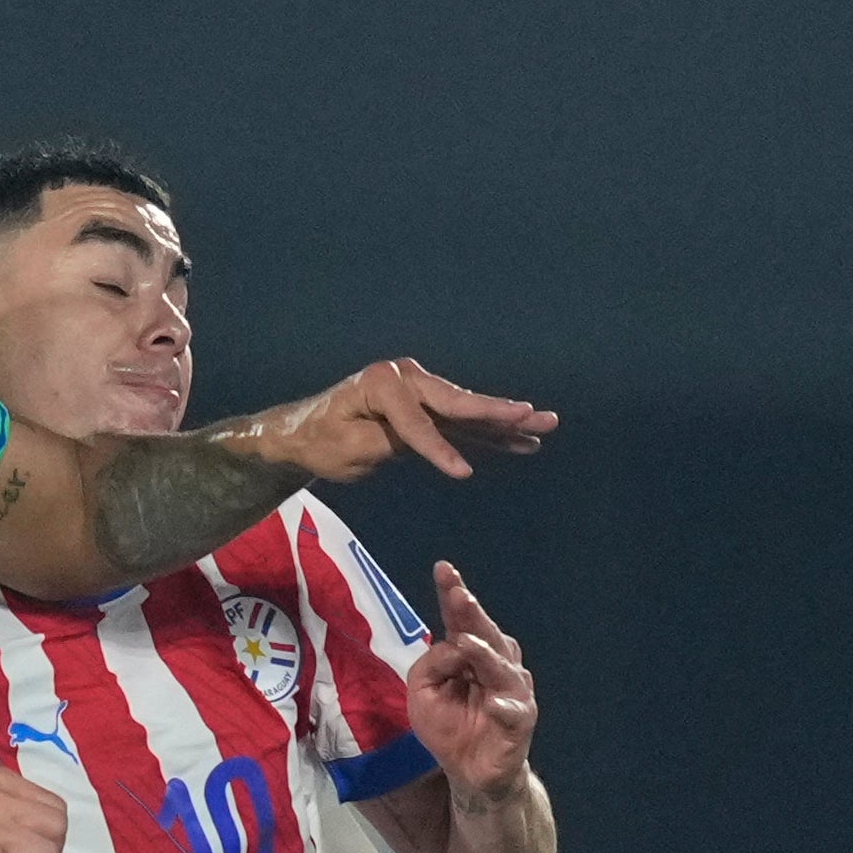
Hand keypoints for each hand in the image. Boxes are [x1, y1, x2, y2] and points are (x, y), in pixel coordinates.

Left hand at [239, 360, 553, 486]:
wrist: (306, 431)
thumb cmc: (321, 440)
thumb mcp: (347, 447)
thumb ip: (388, 441)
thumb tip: (429, 441)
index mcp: (382, 382)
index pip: (416, 422)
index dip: (439, 450)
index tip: (463, 474)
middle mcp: (406, 378)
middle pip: (457, 402)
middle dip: (499, 413)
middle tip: (535, 416)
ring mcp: (420, 391)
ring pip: (468, 411)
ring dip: (507, 421)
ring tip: (545, 425)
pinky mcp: (427, 409)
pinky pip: (463, 423)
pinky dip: (491, 432)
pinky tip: (522, 440)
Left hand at [408, 562, 539, 801]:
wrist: (471, 773)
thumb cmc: (449, 727)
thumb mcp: (422, 693)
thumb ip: (430, 664)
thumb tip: (453, 645)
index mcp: (470, 654)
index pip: (460, 620)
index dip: (453, 594)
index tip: (443, 569)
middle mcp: (496, 664)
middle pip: (485, 634)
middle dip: (472, 614)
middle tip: (459, 595)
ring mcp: (511, 691)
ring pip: (501, 666)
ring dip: (484, 653)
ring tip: (465, 641)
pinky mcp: (519, 720)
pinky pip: (513, 711)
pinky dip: (504, 707)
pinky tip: (493, 704)